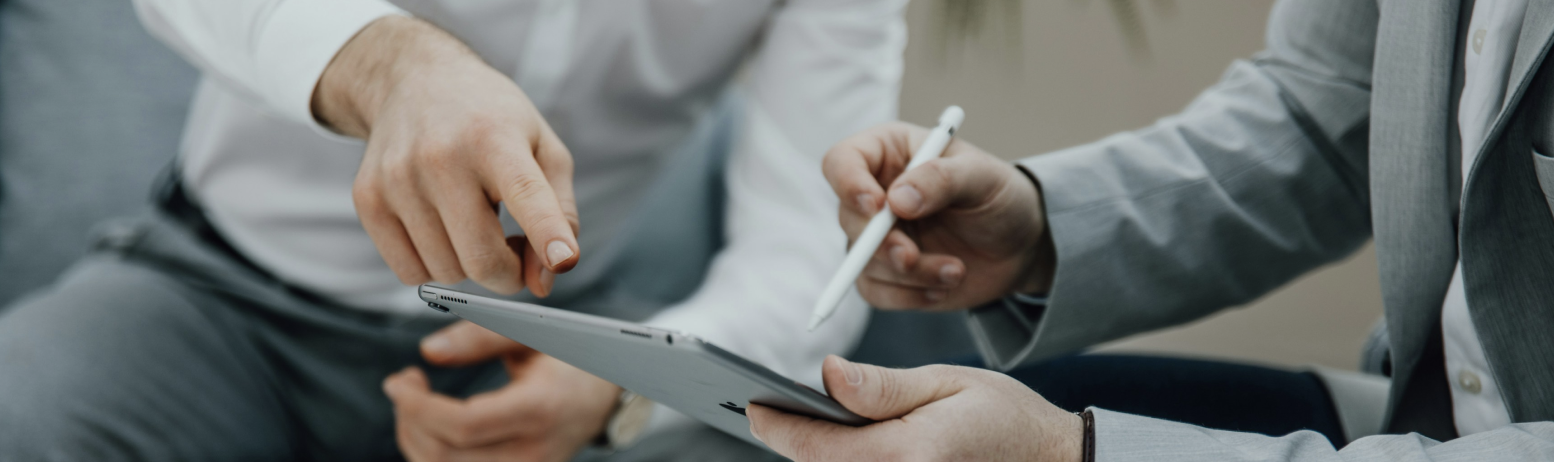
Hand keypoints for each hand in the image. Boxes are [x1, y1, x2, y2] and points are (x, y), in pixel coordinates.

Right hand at [315, 16, 578, 295]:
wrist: (415, 80)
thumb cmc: (490, 120)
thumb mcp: (544, 148)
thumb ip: (560, 214)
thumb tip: (546, 278)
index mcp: (495, 138)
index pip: (524, 193)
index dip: (546, 232)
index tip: (563, 260)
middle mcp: (442, 157)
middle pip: (481, 259)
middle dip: (509, 274)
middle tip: (515, 251)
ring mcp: (398, 179)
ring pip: (446, 272)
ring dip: (469, 266)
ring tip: (474, 223)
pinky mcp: (368, 199)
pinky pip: (410, 272)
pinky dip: (433, 265)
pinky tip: (442, 229)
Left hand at [383, 321, 620, 461]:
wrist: (601, 400)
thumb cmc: (566, 359)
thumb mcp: (531, 335)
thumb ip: (480, 336)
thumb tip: (428, 351)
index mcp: (540, 409)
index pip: (464, 425)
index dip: (419, 407)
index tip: (399, 381)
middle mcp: (532, 453)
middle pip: (445, 454)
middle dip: (409, 419)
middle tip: (403, 383)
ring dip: (414, 437)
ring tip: (414, 402)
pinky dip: (430, 452)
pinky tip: (430, 425)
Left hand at [747, 356, 1081, 461]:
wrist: (1054, 461)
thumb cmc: (1006, 418)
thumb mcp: (946, 383)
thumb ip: (881, 387)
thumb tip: (826, 375)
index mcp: (907, 456)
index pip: (817, 447)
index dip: (778, 426)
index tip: (753, 406)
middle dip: (795, 443)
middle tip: (768, 412)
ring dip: (819, 457)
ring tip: (796, 427)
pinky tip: (836, 447)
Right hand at [823, 122, 1055, 309]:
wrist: (1021, 246)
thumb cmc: (1000, 196)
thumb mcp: (983, 176)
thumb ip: (942, 179)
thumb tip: (896, 200)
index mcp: (888, 153)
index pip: (842, 161)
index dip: (849, 183)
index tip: (878, 207)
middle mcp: (874, 193)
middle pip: (849, 218)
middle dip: (881, 244)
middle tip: (912, 256)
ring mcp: (876, 237)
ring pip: (862, 262)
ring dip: (910, 274)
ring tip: (956, 271)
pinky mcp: (885, 274)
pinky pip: (875, 292)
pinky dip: (909, 296)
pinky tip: (943, 286)